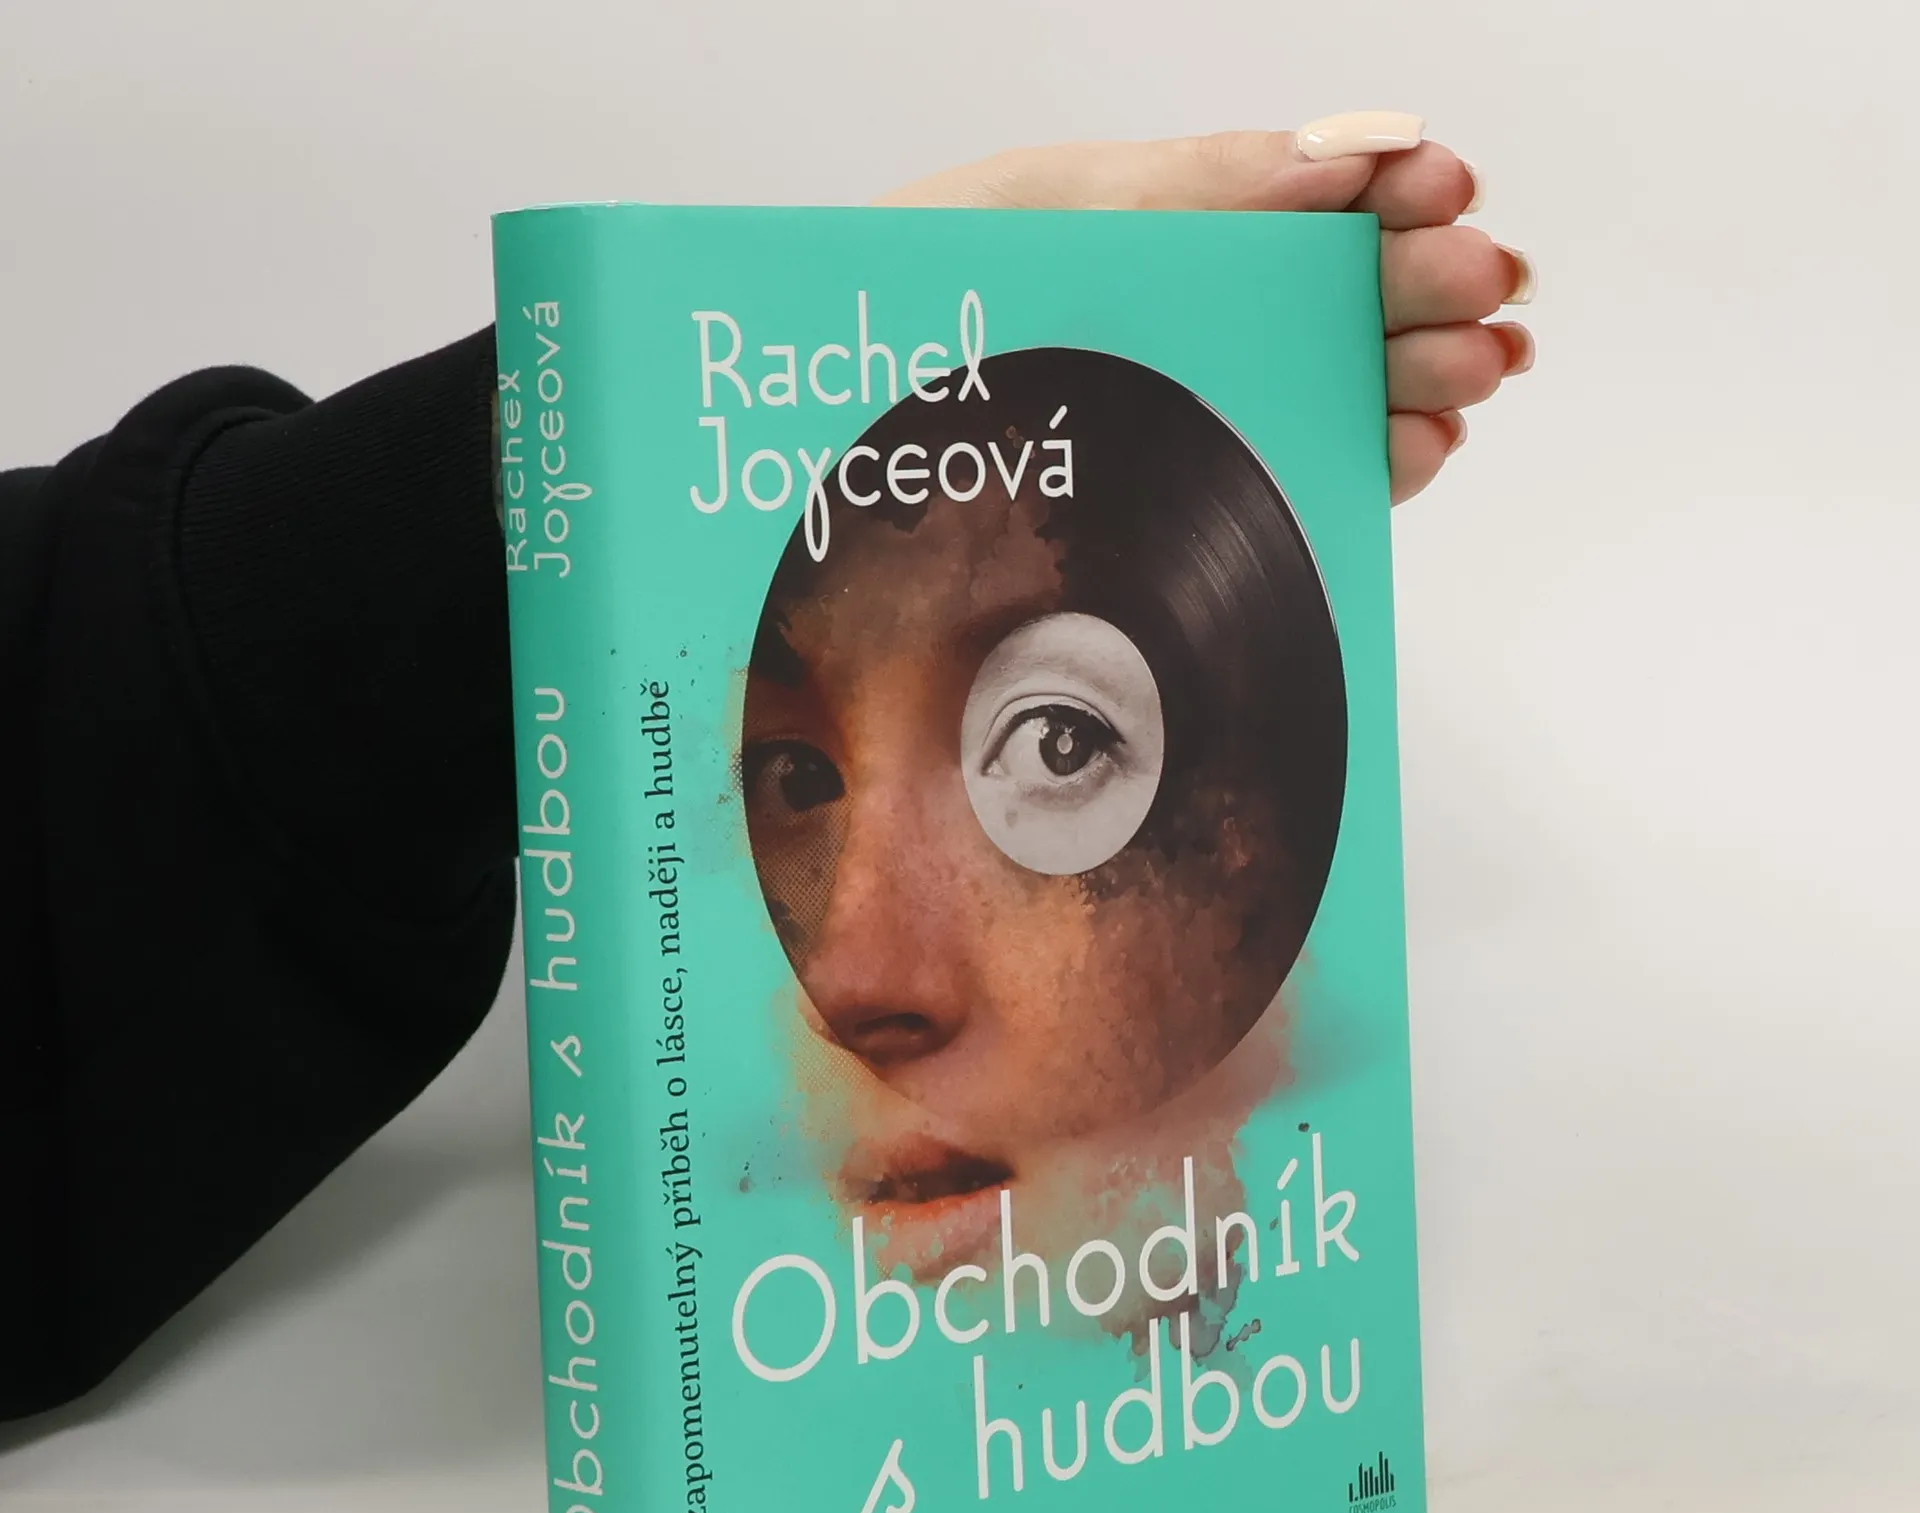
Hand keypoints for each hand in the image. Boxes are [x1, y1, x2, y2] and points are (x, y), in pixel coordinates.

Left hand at [880, 112, 1531, 503]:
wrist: (816, 420)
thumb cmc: (906, 300)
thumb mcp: (1041, 211)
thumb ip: (1189, 188)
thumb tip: (1341, 160)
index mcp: (1164, 225)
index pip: (1308, 201)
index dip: (1392, 191)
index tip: (1446, 188)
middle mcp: (1189, 319)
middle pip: (1338, 300)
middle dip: (1426, 290)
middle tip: (1486, 293)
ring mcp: (1189, 409)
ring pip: (1333, 389)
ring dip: (1418, 377)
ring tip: (1474, 370)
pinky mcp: (1180, 499)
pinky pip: (1293, 474)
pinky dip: (1366, 461)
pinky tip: (1414, 445)